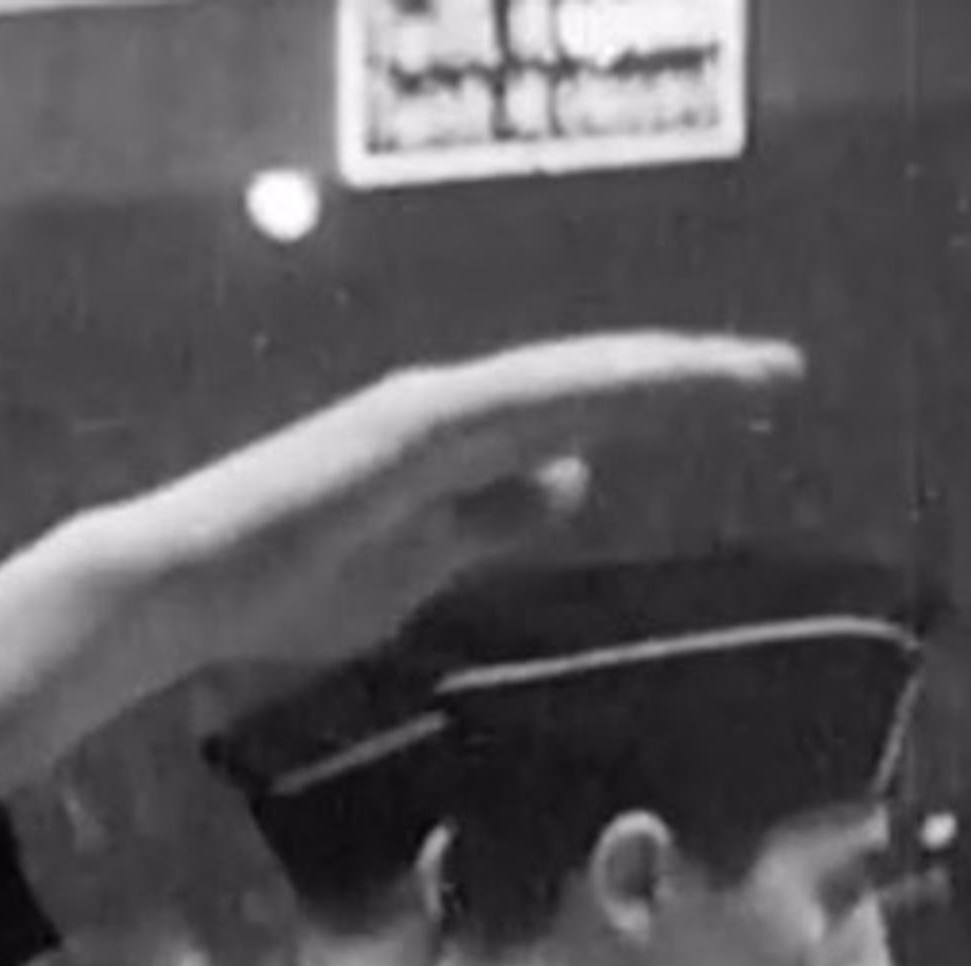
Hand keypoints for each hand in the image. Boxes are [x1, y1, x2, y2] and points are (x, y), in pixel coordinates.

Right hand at [0, 331, 803, 796]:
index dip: (666, 405)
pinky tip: (660, 382)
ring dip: (665, 372)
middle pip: (595, 385)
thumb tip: (572, 478)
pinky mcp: (409, 423)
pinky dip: (595, 384)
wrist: (186, 585)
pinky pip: (522, 396)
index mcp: (456, 446)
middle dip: (690, 379)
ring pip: (573, 379)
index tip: (748, 405)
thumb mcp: (421, 561)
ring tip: (755, 373)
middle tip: (785, 373)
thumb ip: (492, 519)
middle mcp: (452, 409)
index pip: (583, 416)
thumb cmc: (283, 586)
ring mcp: (430, 410)